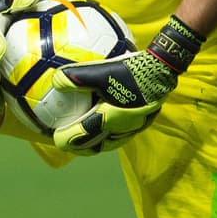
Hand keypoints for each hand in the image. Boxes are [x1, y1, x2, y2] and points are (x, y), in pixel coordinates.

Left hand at [49, 15, 204, 153]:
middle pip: (95, 146)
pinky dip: (108, 134)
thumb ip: (76, 76)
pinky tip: (106, 122)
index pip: (81, 138)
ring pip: (109, 143)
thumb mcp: (101, 71)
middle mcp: (121, 129)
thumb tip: (55, 81)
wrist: (162, 70)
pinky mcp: (142, 122)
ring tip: (83, 138)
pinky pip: (121, 134)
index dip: (65, 140)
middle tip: (65, 142)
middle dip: (78, 147)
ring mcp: (133, 128)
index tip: (54, 137)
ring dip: (94, 143)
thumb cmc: (130, 70)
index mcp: (108, 120)